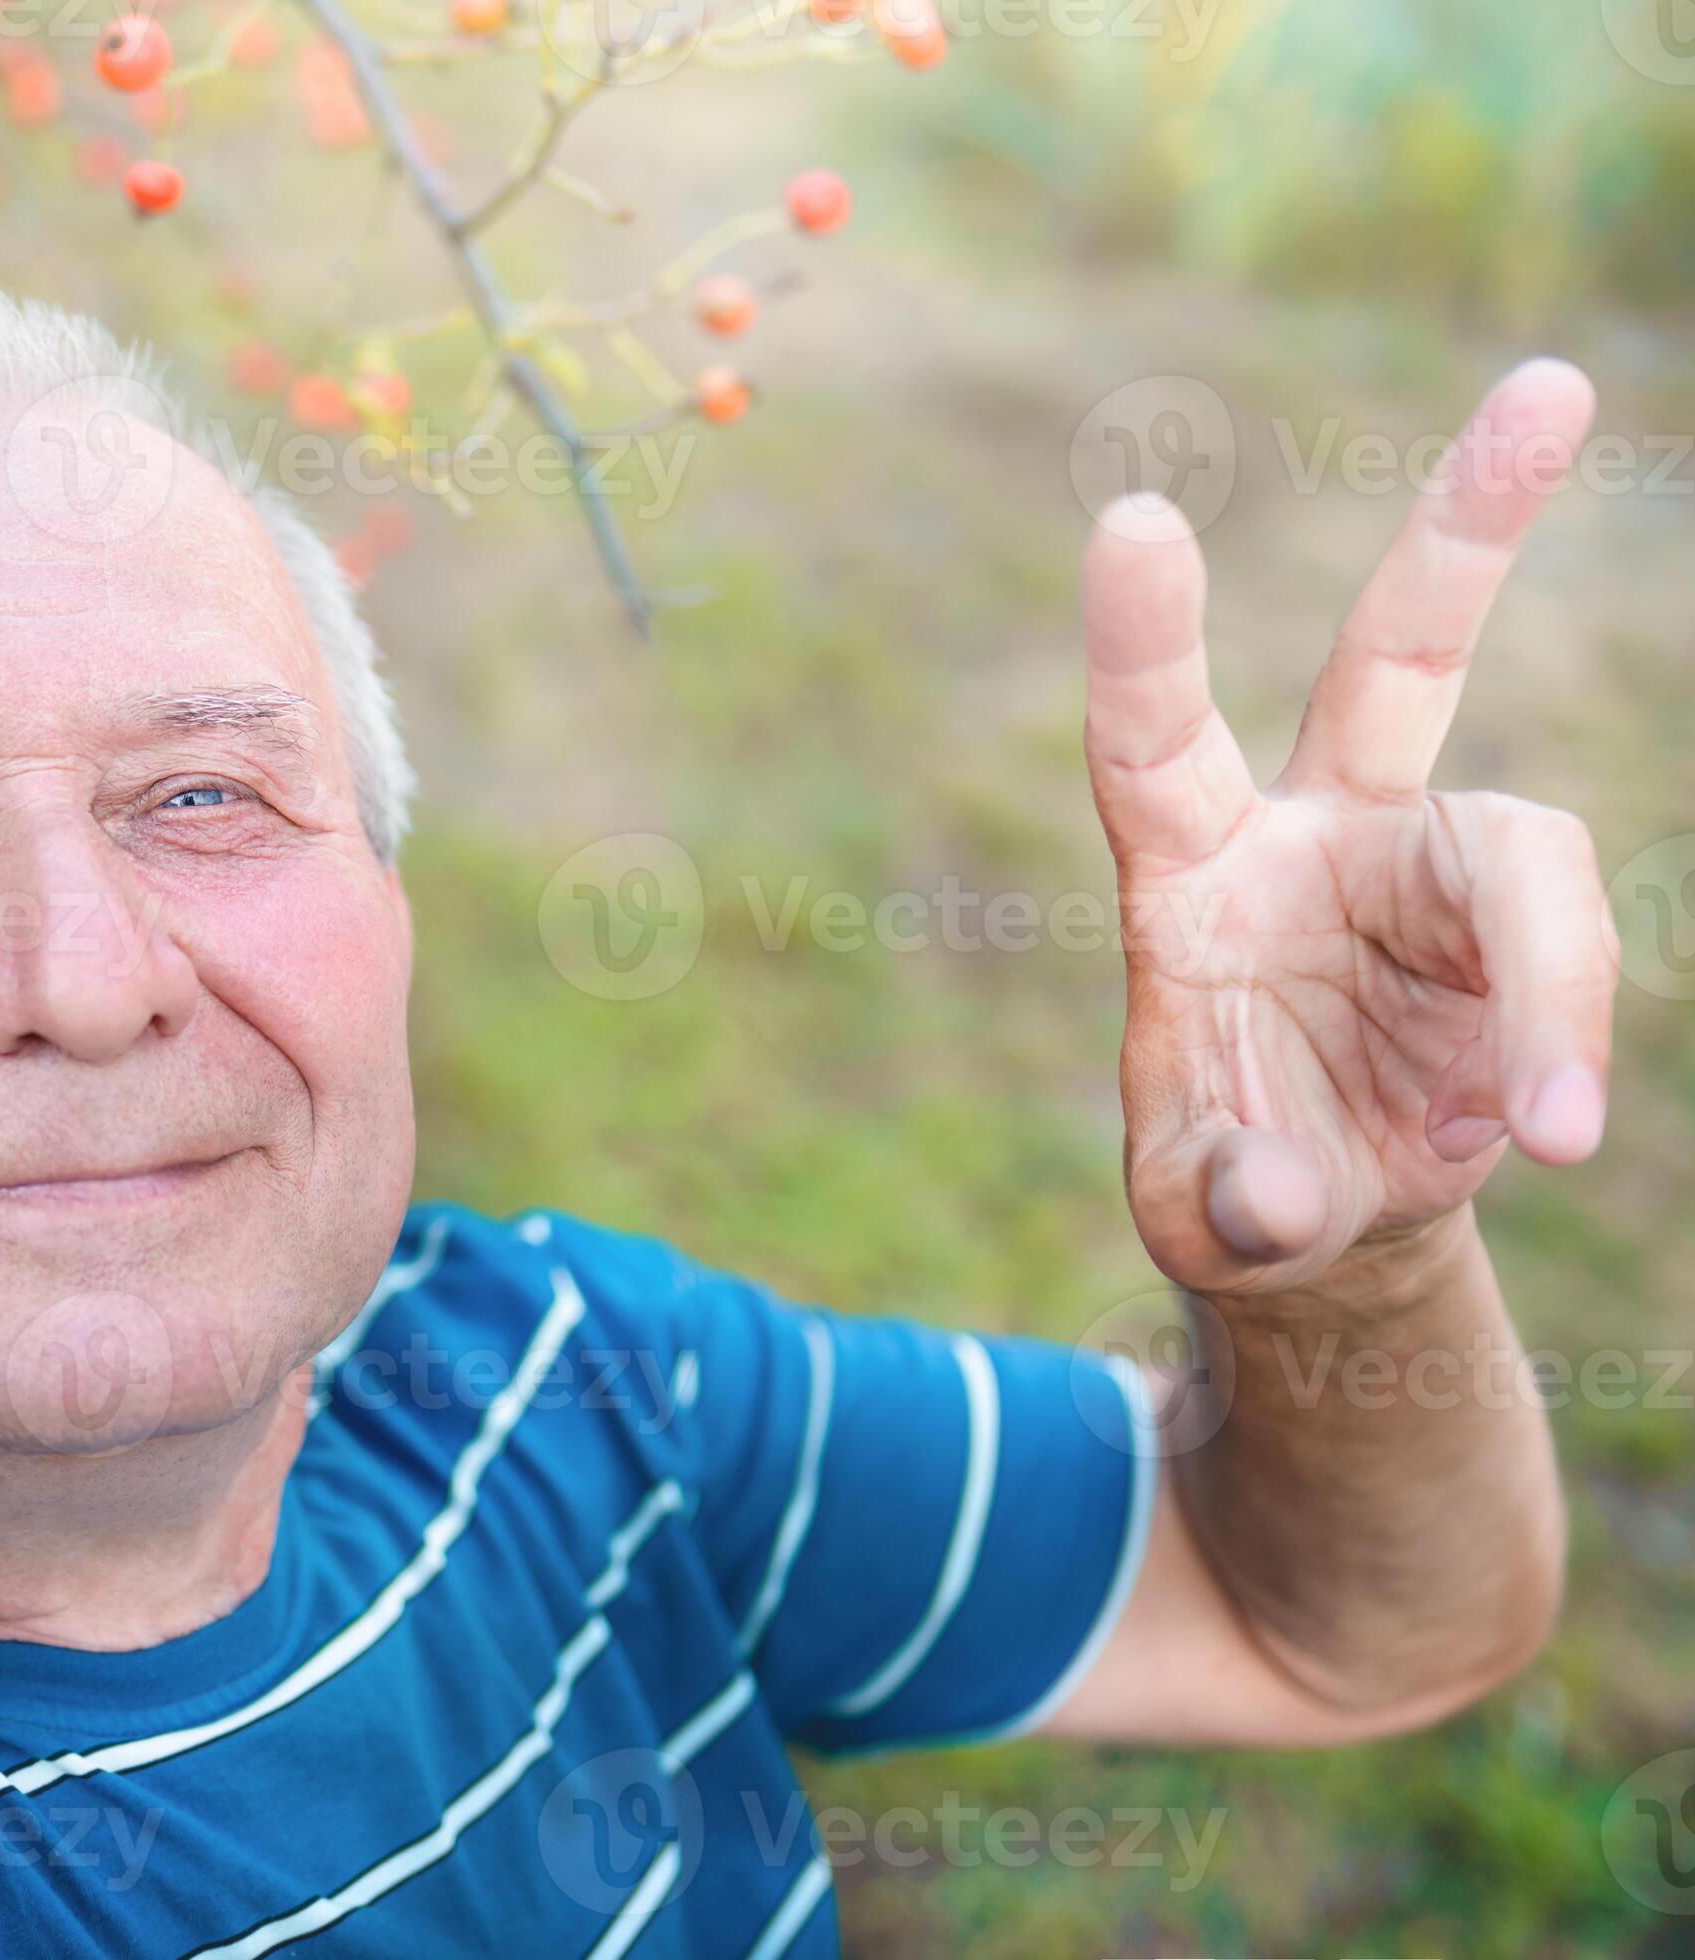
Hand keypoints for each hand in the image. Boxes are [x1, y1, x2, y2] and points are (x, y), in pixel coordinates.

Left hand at [1081, 359, 1618, 1296]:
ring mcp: (1435, 869)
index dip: (1143, 643)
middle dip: (1472, 524)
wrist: (1332, 1214)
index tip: (1136, 519)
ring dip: (1550, 993)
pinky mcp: (1523, 925)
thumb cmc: (1234, 1184)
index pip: (1149, 743)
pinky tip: (1538, 1136)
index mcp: (1188, 874)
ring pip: (1526, 857)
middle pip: (1399, 656)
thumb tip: (1282, 1194)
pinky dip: (1566, 1050)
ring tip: (1544, 1137)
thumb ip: (1224, 1205)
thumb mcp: (1202, 1218)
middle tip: (1553, 380)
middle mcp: (1316, 834)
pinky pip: (1573, 960)